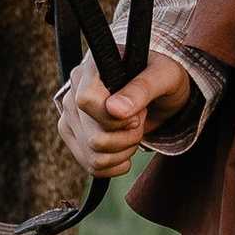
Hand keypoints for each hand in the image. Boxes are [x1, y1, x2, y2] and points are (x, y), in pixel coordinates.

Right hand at [57, 49, 194, 177]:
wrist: (159, 92)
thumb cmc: (161, 76)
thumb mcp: (163, 76)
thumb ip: (142, 88)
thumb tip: (115, 109)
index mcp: (91, 68)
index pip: (86, 101)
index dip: (114, 118)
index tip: (136, 114)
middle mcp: (73, 91)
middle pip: (93, 137)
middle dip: (127, 138)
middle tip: (139, 120)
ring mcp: (70, 116)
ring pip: (93, 156)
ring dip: (123, 151)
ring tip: (133, 131)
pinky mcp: (73, 135)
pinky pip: (91, 166)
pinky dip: (115, 164)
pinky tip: (126, 147)